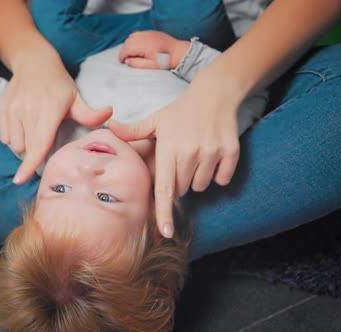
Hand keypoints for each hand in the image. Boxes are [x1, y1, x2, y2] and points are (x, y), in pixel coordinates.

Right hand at [0, 53, 112, 183]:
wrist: (34, 62)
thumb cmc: (58, 84)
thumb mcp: (76, 98)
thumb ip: (90, 113)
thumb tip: (110, 113)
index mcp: (49, 112)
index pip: (38, 144)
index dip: (30, 165)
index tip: (20, 180)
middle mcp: (28, 111)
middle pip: (27, 148)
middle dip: (34, 154)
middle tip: (45, 140)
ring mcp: (13, 110)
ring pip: (15, 145)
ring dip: (24, 146)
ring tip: (34, 131)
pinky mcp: (3, 109)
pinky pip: (5, 136)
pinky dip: (13, 138)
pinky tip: (24, 126)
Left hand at [109, 72, 240, 237]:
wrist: (214, 94)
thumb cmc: (181, 111)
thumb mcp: (155, 120)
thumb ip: (133, 130)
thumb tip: (109, 127)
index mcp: (169, 149)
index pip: (165, 188)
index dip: (164, 213)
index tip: (166, 232)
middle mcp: (190, 153)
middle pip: (182, 189)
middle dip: (178, 182)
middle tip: (179, 160)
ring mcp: (211, 153)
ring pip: (201, 186)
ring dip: (197, 178)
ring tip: (195, 156)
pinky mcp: (230, 153)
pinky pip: (222, 179)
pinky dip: (218, 174)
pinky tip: (212, 155)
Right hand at [119, 31, 190, 69]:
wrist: (178, 52)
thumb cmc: (166, 60)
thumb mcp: (152, 66)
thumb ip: (138, 64)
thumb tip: (127, 61)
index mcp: (145, 46)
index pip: (127, 49)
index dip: (122, 56)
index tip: (121, 61)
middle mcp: (145, 37)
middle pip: (127, 42)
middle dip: (124, 50)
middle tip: (125, 58)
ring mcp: (148, 33)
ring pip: (131, 36)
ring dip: (128, 44)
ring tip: (130, 53)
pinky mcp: (151, 32)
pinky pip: (138, 33)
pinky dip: (133, 39)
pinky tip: (136, 46)